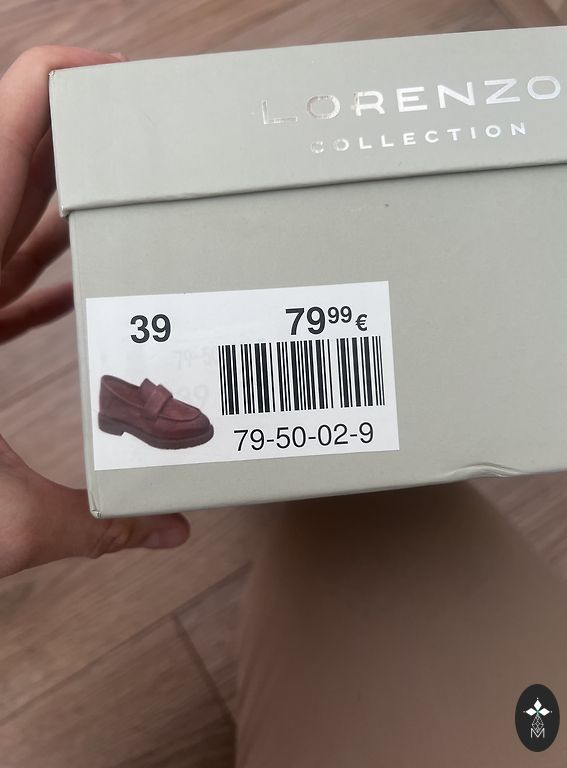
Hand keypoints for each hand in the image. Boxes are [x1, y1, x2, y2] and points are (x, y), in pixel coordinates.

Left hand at [0, 47, 189, 577]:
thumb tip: (172, 533)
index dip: (55, 90)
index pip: (3, 148)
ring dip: (66, 195)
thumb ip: (97, 525)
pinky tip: (87, 274)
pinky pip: (8, 275)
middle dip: (81, 137)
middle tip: (151, 135)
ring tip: (131, 187)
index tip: (118, 81)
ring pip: (11, 217)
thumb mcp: (6, 524)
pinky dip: (46, 265)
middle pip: (14, 168)